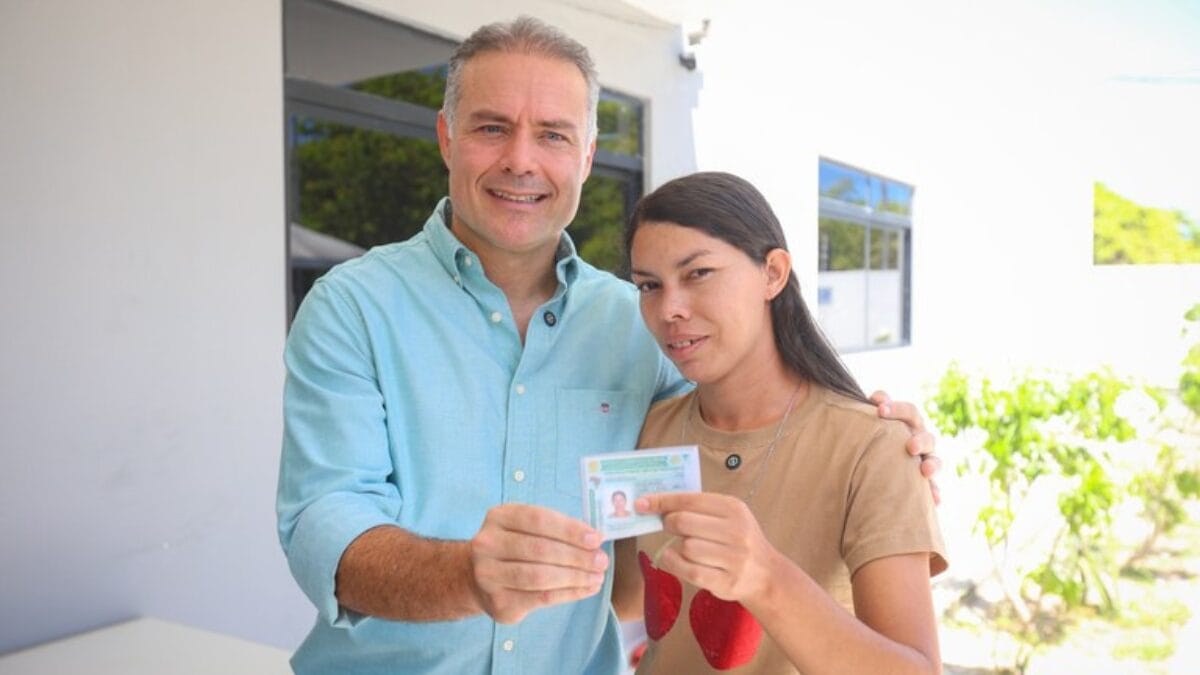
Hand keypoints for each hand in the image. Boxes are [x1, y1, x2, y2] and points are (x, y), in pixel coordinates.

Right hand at [469, 503, 607, 623]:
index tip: (596, 539)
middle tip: (602, 561)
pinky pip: (540, 598)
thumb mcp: (527, 528)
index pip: (538, 519)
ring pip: (540, 576)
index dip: (570, 529)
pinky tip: (586, 589)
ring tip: (597, 577)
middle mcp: (488, 544)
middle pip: (540, 549)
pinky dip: (568, 594)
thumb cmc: (514, 548)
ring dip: (575, 577)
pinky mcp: (498, 602)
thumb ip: (556, 529)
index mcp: (499, 517)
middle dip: (577, 556)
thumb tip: (594, 540)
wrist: (479, 579)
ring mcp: (488, 575)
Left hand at [634, 492, 778, 605]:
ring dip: (676, 547)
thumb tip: (655, 503)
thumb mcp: (727, 516)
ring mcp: (733, 558)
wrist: (765, 574)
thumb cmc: (737, 539)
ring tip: (685, 547)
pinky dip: (675, 564)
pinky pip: (689, 571)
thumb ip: (698, 508)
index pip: (690, 499)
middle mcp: (736, 531)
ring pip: (686, 547)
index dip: (662, 501)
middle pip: (683, 522)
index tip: (641, 503)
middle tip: (668, 526)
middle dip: (668, 523)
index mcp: (734, 508)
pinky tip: (675, 559)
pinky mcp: (726, 582)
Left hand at [870, 390, 941, 504]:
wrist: (878, 467)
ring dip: (932, 465)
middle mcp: (920, 440)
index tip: (879, 409)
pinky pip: (934, 488)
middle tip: (911, 447)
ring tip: (925, 471)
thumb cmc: (872, 439)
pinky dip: (934, 492)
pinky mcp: (926, 483)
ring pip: (935, 460)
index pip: (908, 412)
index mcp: (908, 424)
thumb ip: (876, 410)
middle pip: (926, 436)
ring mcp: (926, 460)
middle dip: (919, 440)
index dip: (897, 409)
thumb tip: (876, 397)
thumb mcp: (872, 425)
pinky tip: (935, 499)